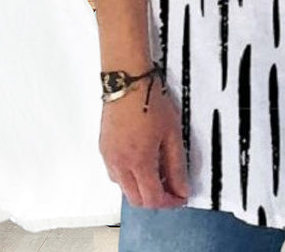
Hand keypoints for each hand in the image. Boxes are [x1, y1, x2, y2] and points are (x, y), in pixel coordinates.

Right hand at [100, 78, 189, 208]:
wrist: (128, 81)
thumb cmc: (150, 101)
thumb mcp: (172, 133)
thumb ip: (176, 165)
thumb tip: (181, 188)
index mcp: (139, 162)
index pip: (153, 198)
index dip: (170, 202)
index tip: (180, 196)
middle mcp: (119, 164)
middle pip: (136, 200)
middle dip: (155, 199)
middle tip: (171, 187)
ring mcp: (109, 157)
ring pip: (124, 189)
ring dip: (141, 189)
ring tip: (158, 172)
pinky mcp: (104, 148)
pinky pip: (116, 174)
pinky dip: (129, 177)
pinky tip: (142, 161)